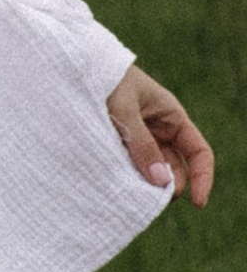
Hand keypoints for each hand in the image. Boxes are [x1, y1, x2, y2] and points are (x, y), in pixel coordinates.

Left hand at [107, 64, 214, 204]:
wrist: (69, 68)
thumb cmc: (103, 78)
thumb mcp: (123, 109)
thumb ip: (141, 144)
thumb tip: (161, 181)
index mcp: (170, 116)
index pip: (198, 152)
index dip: (202, 178)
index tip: (197, 203)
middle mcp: (156, 130)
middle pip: (173, 169)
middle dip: (166, 187)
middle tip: (146, 199)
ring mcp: (135, 140)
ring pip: (148, 172)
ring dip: (143, 185)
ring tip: (126, 193)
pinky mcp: (114, 145)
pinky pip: (125, 168)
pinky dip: (124, 179)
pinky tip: (112, 186)